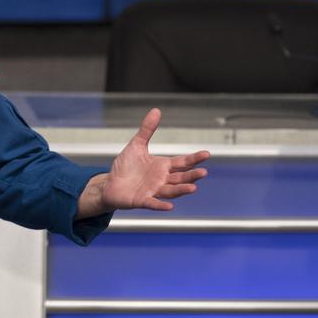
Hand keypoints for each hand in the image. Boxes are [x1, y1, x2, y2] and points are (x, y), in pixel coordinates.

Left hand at [94, 108, 208, 213]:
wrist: (110, 184)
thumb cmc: (125, 167)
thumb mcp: (136, 145)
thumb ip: (147, 130)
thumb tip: (156, 110)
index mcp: (163, 166)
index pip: (182, 162)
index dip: (194, 158)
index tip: (207, 154)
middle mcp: (162, 180)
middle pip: (180, 178)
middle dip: (192, 175)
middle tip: (203, 172)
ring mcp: (153, 191)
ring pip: (171, 191)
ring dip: (182, 190)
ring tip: (193, 188)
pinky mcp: (142, 200)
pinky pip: (153, 203)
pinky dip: (161, 205)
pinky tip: (170, 206)